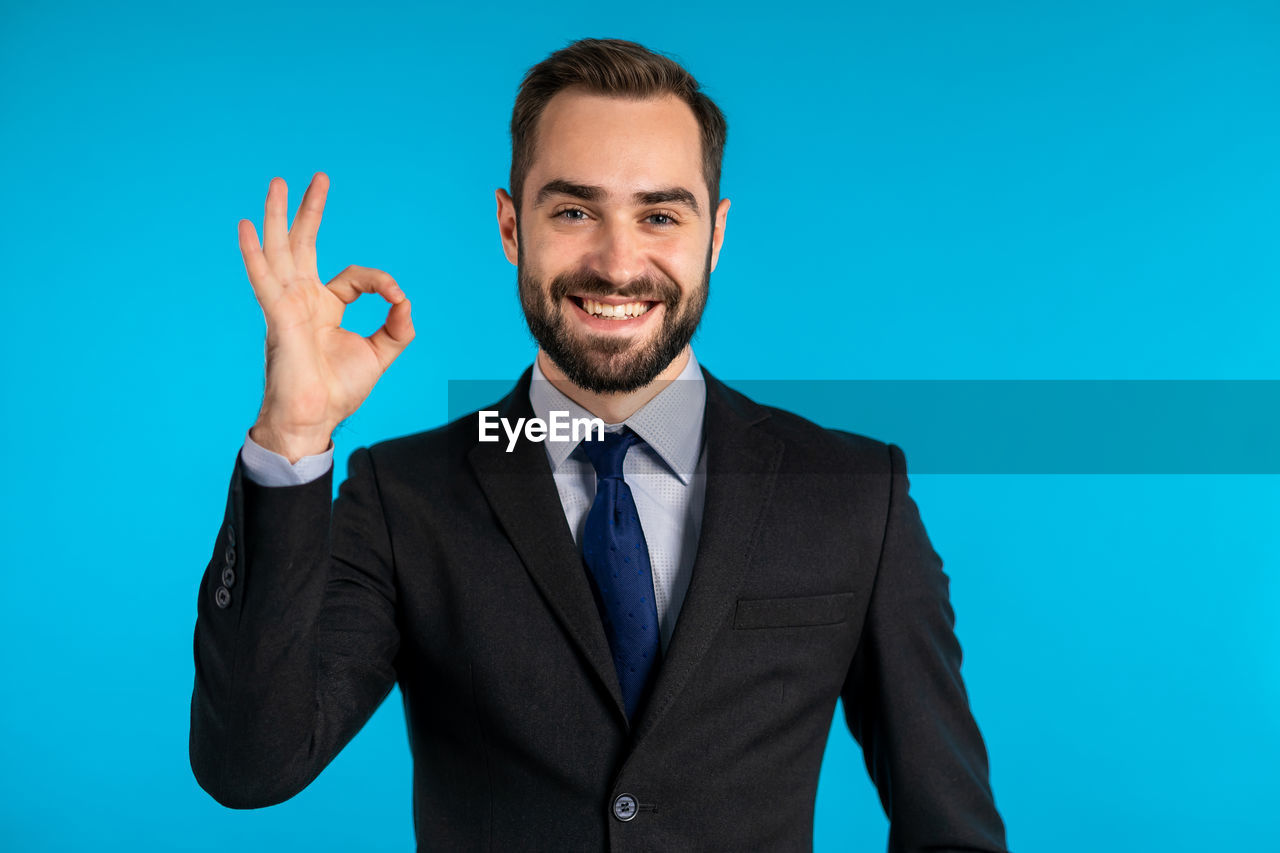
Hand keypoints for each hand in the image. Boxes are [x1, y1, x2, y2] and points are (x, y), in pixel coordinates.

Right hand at [239, 173, 413, 461]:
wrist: (315, 420)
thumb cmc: (338, 391)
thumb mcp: (381, 353)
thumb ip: (397, 326)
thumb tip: (403, 299)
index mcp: (325, 307)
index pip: (353, 277)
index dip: (379, 282)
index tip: (397, 298)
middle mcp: (303, 300)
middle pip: (303, 245)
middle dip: (310, 211)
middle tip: (318, 178)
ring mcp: (287, 306)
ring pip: (281, 252)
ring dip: (277, 216)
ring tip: (276, 183)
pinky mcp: (278, 318)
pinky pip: (264, 280)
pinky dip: (254, 254)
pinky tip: (246, 228)